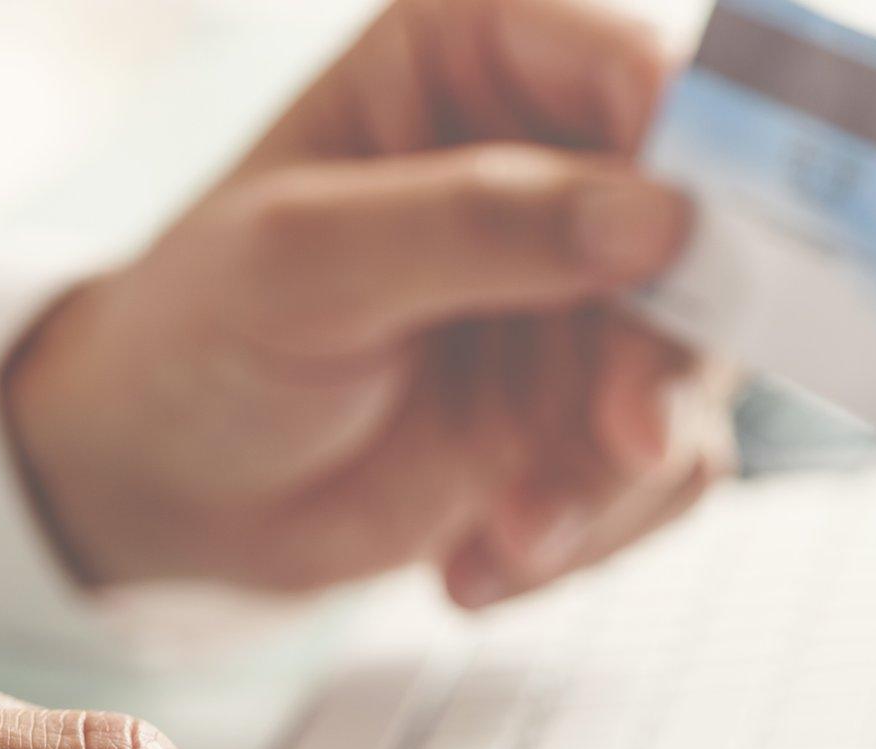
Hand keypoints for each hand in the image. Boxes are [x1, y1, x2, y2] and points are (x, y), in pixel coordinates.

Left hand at [2, 0, 736, 608]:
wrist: (171, 495)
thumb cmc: (194, 337)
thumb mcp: (301, 260)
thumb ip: (475, 223)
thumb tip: (657, 217)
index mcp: (473, 64)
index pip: (633, 64)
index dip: (696, 147)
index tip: (693, 255)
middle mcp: (549, 167)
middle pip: (703, 229)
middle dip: (667, 351)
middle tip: (624, 437)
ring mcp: (576, 295)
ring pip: (696, 363)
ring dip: (618, 466)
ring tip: (513, 527)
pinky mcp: (585, 404)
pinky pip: (663, 467)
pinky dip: (591, 528)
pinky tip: (480, 557)